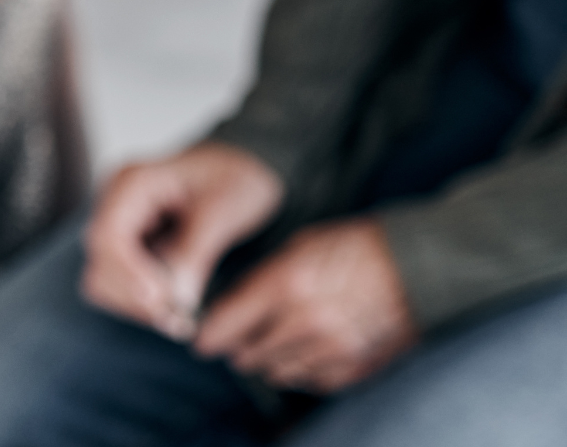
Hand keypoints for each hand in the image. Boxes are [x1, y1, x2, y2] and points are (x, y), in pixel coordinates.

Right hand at [81, 144, 283, 339]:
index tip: (159, 299)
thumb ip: (195, 252)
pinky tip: (174, 308)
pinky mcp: (127, 251)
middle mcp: (114, 206)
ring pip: (103, 282)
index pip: (107, 235)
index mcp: (132, 183)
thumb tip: (176, 299)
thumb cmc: (236, 177)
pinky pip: (119, 287)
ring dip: (137, 307)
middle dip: (135, 298)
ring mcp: (117, 229)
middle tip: (179, 320)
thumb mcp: (224, 209)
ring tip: (180, 319)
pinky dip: (142, 306)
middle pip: (99, 265)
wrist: (244, 170)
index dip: (127, 273)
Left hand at [194, 218, 416, 392]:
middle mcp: (304, 322)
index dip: (208, 336)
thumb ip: (260, 280)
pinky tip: (309, 349)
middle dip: (240, 347)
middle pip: (245, 356)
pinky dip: (303, 370)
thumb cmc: (357, 247)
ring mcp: (331, 348)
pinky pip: (310, 382)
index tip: (204, 340)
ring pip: (275, 373)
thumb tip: (228, 308)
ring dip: (271, 360)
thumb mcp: (300, 246)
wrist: (422, 264)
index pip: (223, 327)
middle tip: (245, 336)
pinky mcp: (354, 366)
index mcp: (285, 284)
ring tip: (280, 340)